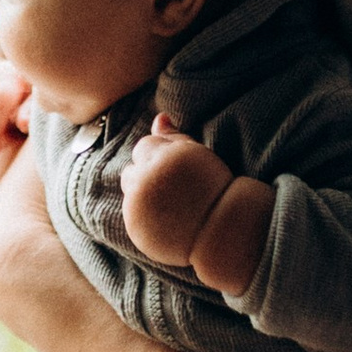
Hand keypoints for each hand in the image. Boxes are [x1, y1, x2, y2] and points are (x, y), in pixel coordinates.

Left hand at [117, 113, 235, 265]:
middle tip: (173, 189)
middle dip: (146, 174)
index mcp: (166, 157)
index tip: (177, 171)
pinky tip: (164, 219)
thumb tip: (159, 117)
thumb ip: (174, 136)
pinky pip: (131, 213)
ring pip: (129, 189)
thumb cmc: (214, 190)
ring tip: (169, 203)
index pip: (144, 145)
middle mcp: (148, 178)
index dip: (160, 157)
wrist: (222, 233)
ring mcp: (139, 205)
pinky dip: (142, 214)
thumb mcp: (198, 156)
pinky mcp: (135, 226)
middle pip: (131, 168)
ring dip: (141, 192)